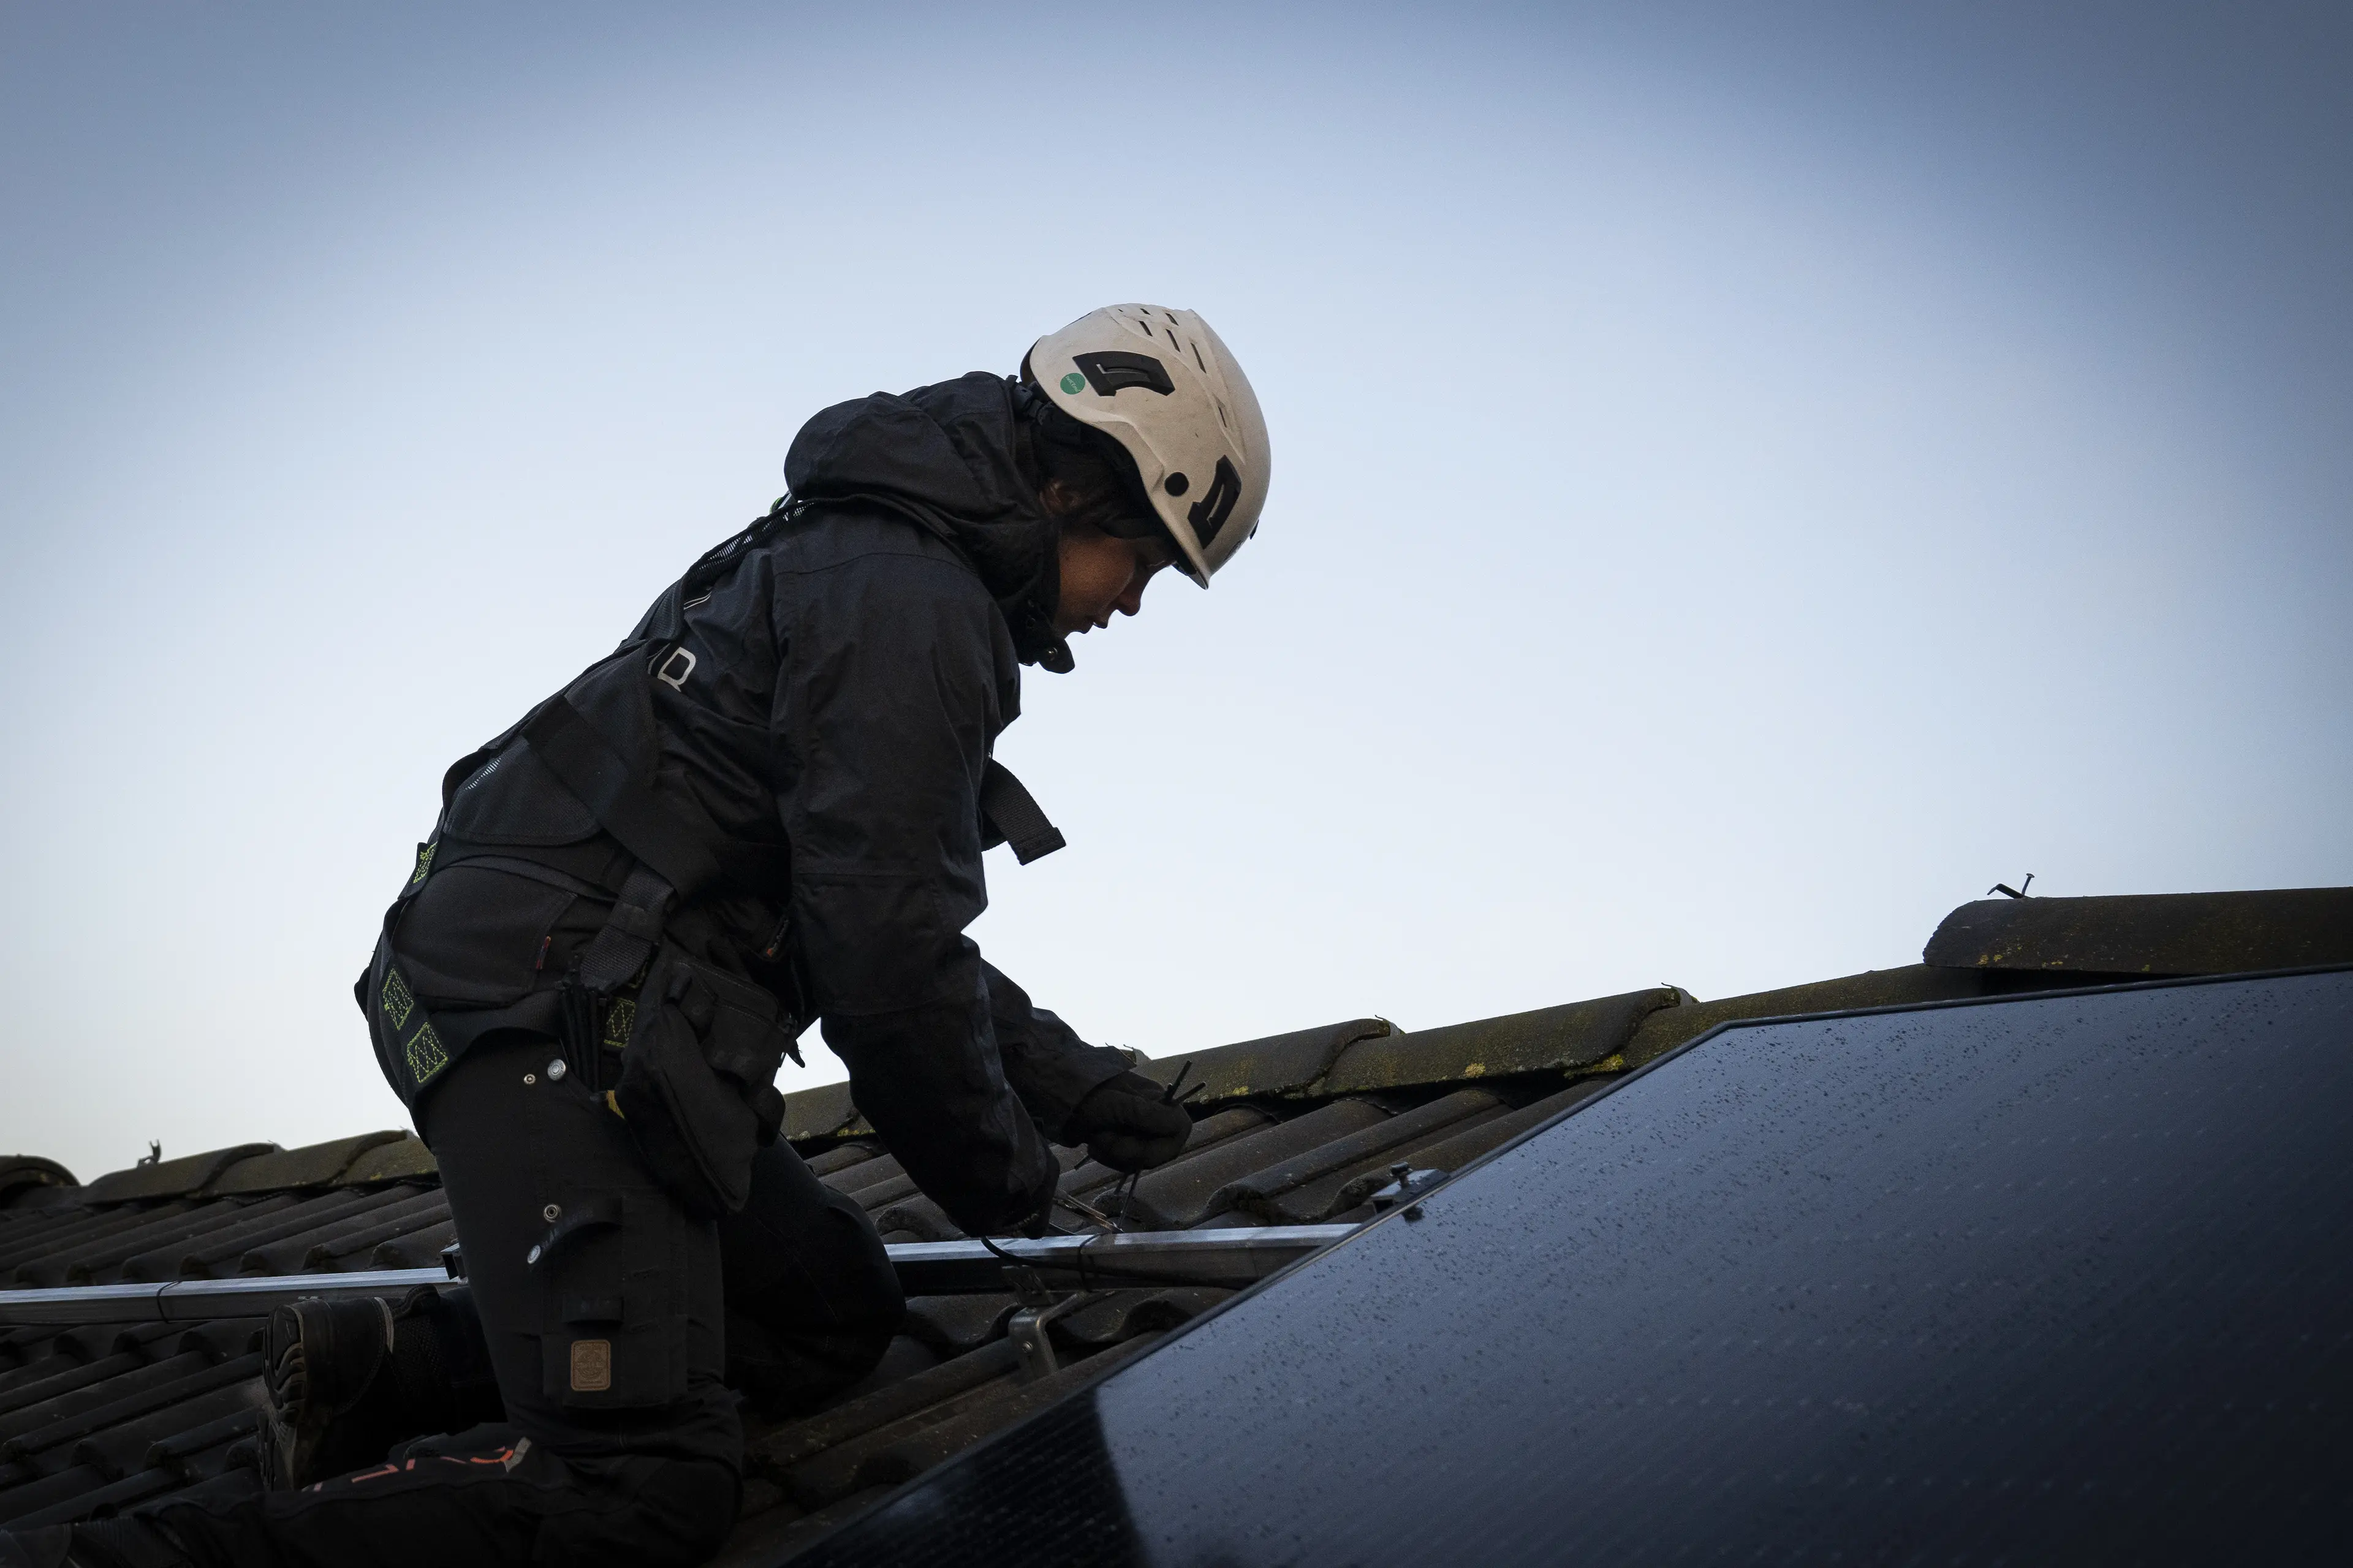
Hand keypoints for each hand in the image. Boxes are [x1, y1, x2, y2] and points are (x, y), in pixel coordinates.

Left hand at [1064, 1072, 1192, 1172]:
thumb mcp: (1117, 1103)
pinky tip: (1093, 1143)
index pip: (1179, 1130)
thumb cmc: (1088, 1094)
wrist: (1056, 1094)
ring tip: (1095, 1138)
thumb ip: (1148, 1115)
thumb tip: (1180, 1124)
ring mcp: (1135, 1131)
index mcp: (1158, 1102)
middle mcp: (1151, 1117)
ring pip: (1138, 1160)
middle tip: (1104, 1139)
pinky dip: (1106, 1156)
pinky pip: (1122, 1162)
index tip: (1140, 1147)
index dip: (1162, 1145)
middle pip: (1158, 1151)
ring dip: (1113, 1154)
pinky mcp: (1120, 1142)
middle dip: (1128, 1151)